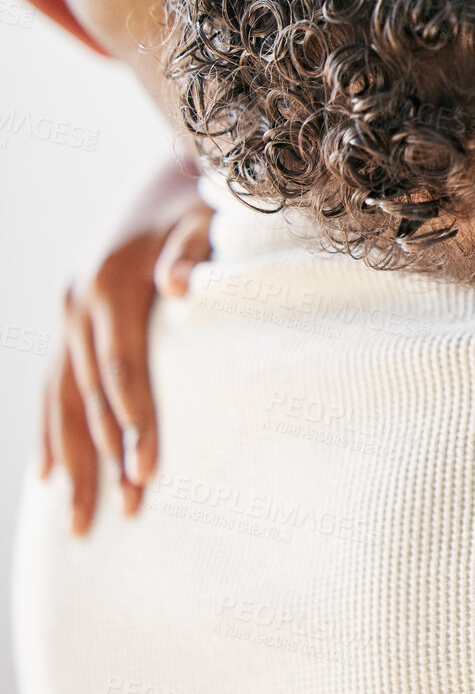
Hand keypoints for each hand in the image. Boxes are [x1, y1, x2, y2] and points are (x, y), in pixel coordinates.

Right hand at [39, 163, 212, 533]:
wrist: (173, 173)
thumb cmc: (203, 201)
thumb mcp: (208, 218)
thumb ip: (195, 253)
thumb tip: (178, 287)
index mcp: (112, 286)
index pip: (122, 373)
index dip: (134, 424)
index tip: (148, 474)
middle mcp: (78, 303)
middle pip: (88, 398)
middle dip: (105, 460)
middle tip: (123, 516)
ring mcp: (68, 311)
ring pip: (61, 399)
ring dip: (71, 460)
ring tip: (80, 519)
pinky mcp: (70, 316)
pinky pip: (54, 383)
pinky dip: (50, 429)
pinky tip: (47, 474)